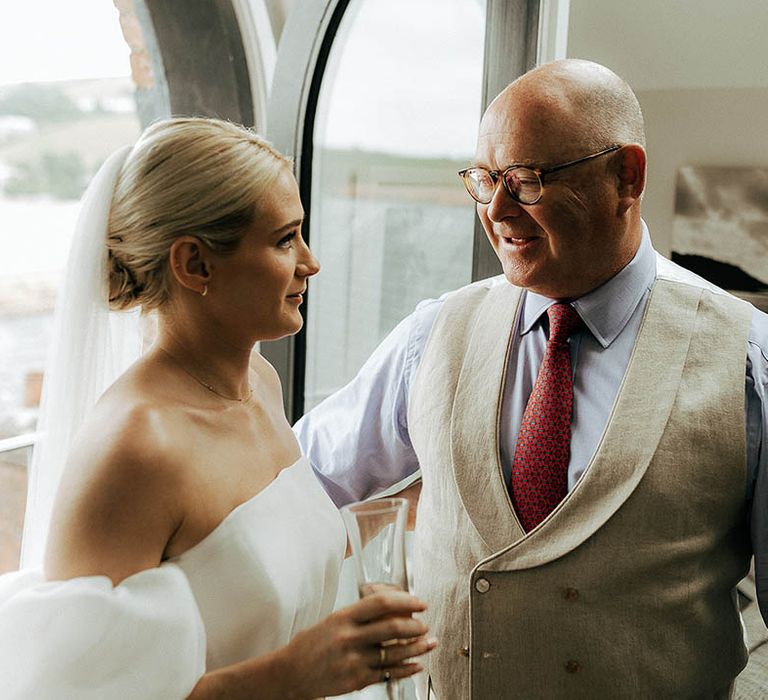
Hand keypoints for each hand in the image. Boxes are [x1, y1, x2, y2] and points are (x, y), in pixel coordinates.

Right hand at [278, 590, 436, 698]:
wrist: (290, 673)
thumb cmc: (310, 646)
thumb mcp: (332, 621)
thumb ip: (358, 616)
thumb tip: (388, 608)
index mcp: (343, 618)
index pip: (381, 603)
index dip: (406, 601)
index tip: (418, 602)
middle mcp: (350, 638)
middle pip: (393, 627)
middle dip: (416, 625)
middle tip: (424, 624)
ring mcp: (354, 660)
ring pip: (396, 653)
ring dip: (418, 647)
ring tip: (428, 643)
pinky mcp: (357, 680)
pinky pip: (389, 673)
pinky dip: (407, 669)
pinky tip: (415, 665)